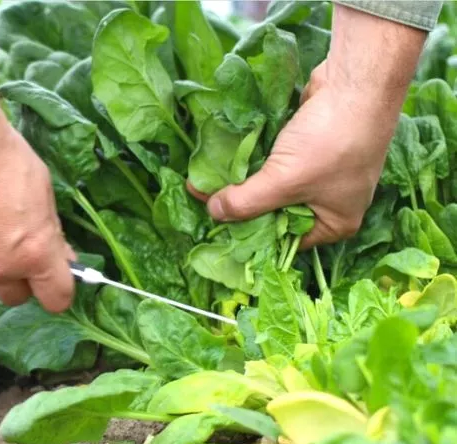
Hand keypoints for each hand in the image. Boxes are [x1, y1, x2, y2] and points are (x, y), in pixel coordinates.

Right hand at [0, 63, 75, 312]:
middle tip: (25, 252)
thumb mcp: (43, 190)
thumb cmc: (2, 155)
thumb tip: (59, 254)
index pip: (56, 299)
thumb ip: (50, 231)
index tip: (59, 275)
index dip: (60, 288)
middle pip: (17, 297)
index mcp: (34, 254)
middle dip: (26, 280)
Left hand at [188, 5, 426, 248]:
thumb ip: (246, 201)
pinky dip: (254, 162)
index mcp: (334, 223)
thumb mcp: (283, 180)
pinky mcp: (310, 148)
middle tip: (206, 203)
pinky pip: (276, 164)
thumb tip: (213, 212)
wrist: (357, 83)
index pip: (283, 241)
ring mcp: (321, 174)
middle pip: (275, 213)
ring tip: (206, 183)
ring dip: (244, 183)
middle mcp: (330, 203)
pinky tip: (224, 161)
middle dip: (243, 206)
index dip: (249, 235)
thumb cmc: (330, 142)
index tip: (215, 228)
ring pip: (273, 186)